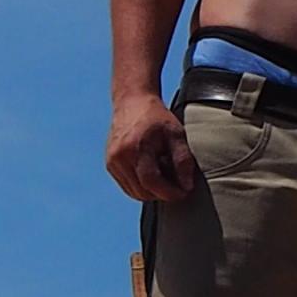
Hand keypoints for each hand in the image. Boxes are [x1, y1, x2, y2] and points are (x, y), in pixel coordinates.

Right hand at [106, 89, 198, 203]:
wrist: (132, 102)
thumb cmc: (156, 117)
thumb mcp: (176, 134)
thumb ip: (183, 160)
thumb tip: (186, 186)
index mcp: (136, 147)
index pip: (151, 181)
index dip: (168, 192)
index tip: (183, 193)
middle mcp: (120, 156)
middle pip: (142, 191)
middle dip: (162, 193)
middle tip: (177, 184)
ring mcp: (113, 162)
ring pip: (134, 192)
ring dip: (152, 192)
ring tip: (164, 176)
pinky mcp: (110, 165)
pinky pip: (128, 187)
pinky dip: (141, 187)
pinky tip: (151, 173)